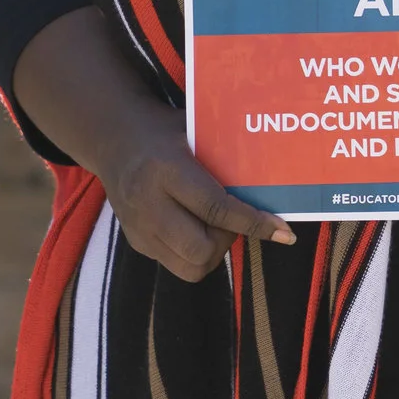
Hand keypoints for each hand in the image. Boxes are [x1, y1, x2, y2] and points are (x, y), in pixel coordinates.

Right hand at [10, 6, 291, 281]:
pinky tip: (200, 228)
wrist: (114, 141)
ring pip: (189, 266)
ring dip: (214, 252)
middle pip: (200, 248)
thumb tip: (281, 180)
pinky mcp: (135, 242)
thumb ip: (230, 158)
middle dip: (228, 240)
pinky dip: (196, 253)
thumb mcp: (198, 133)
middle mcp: (148, 205)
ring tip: (218, 225)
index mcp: (167, 171)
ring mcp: (138, 228)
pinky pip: (175, 263)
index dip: (254, 224)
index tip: (284, 233)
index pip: (217, 208)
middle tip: (237, 219)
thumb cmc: (168, 132)